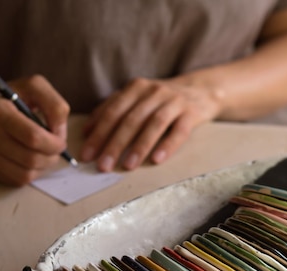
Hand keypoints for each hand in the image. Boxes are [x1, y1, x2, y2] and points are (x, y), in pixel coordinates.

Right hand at [0, 75, 69, 185]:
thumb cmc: (11, 99)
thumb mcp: (34, 87)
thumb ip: (54, 105)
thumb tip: (59, 133)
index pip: (33, 137)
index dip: (54, 143)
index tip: (60, 141)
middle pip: (31, 159)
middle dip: (51, 157)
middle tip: (55, 150)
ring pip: (25, 174)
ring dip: (42, 167)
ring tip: (44, 154)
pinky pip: (15, 180)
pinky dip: (29, 173)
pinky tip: (29, 160)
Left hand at [80, 77, 220, 171]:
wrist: (200, 91)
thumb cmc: (160, 101)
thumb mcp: (136, 99)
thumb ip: (111, 110)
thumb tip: (86, 131)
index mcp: (135, 88)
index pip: (113, 112)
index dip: (98, 134)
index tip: (87, 155)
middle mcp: (153, 91)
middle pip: (130, 120)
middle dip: (114, 144)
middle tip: (103, 166)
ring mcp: (173, 101)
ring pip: (153, 124)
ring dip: (139, 147)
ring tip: (127, 166)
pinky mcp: (191, 113)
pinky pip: (179, 131)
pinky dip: (167, 145)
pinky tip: (156, 160)